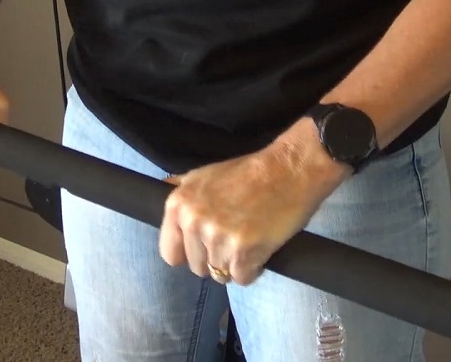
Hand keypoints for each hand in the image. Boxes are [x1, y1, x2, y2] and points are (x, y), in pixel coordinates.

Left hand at [159, 121, 350, 285]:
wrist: (289, 170)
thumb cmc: (249, 172)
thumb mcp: (203, 175)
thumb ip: (180, 190)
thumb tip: (161, 189)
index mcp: (178, 205)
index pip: (170, 253)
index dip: (189, 252)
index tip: (205, 246)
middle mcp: (193, 223)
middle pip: (197, 267)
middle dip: (216, 258)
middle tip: (236, 237)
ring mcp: (218, 239)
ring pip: (220, 275)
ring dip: (236, 264)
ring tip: (251, 239)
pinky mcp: (244, 253)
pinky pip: (242, 279)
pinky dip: (254, 269)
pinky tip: (261, 248)